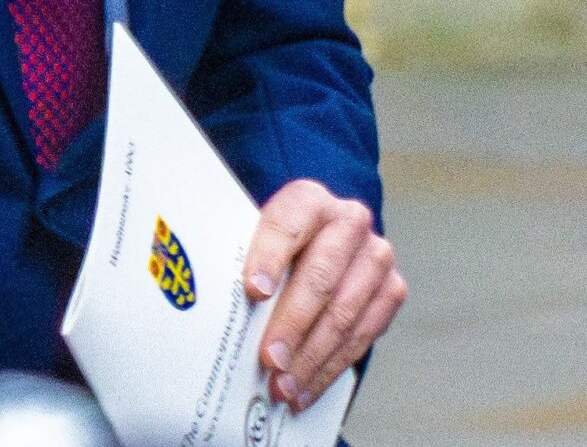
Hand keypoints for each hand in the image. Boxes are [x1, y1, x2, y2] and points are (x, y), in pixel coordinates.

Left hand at [242, 180, 407, 410]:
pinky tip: (306, 388)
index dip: (269, 258)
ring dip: (311, 357)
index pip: (286, 224)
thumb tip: (196, 290)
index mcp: (307, 199)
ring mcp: (375, 256)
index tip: (254, 293)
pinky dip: (331, 367)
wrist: (321, 242)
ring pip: (344, 312)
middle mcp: (348, 221)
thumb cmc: (275, 246)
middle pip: (319, 276)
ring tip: (283, 387)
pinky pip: (363, 335)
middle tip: (269, 360)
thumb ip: (235, 254)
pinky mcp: (391, 289)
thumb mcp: (253, 234)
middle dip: (292, 324)